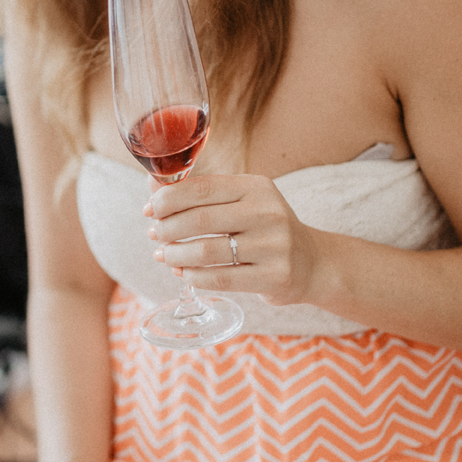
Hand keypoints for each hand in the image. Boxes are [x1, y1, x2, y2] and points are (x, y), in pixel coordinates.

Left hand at [145, 172, 320, 307]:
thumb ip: (200, 194)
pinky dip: (193, 276)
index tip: (149, 209)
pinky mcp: (274, 276)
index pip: (201, 188)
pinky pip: (220, 278)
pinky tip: (182, 273)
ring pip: (207, 251)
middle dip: (167, 228)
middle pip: (200, 220)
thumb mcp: (242, 201)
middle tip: (154, 234)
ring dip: (175, 254)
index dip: (168, 199)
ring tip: (163, 255)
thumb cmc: (264, 228)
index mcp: (256, 187)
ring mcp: (273, 246)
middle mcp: (267, 213)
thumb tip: (152, 183)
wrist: (312, 262)